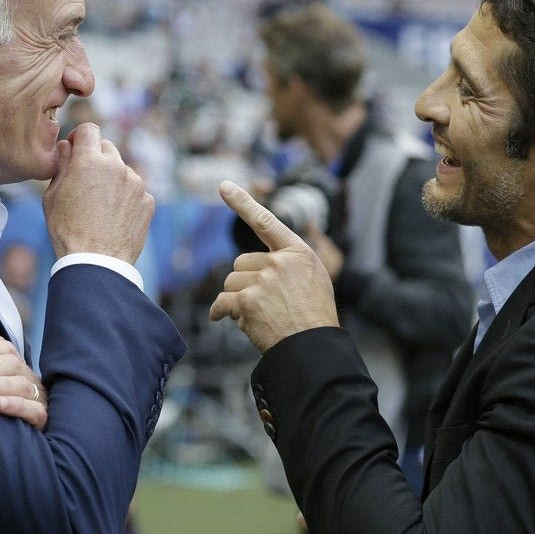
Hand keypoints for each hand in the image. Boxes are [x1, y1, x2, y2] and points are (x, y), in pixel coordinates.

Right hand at [43, 123, 153, 263]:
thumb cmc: (67, 229)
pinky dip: (126, 198)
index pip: (89, 129)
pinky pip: (135, 191)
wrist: (96, 261)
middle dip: (96, 158)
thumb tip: (67, 146)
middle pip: (107, 148)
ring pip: (122, 170)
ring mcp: (136, 183)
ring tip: (99, 206)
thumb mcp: (53, 194)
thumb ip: (62, 164)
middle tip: (85, 181)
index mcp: (90, 161)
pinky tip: (114, 217)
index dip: (80, 137)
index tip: (75, 149)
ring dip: (112, 179)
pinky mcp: (148, 200)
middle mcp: (117, 166)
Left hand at [209, 181, 337, 352]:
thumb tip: (259, 263)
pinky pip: (222, 302)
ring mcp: (263, 280)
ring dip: (237, 299)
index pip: (265, 221)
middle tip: (264, 303)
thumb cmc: (314, 316)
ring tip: (259, 315)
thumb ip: (289, 264)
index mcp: (297, 251)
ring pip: (231, 282)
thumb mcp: (313, 278)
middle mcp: (279, 261)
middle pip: (241, 263)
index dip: (243, 202)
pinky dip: (220, 312)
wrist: (313, 346)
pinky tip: (224, 318)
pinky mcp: (248, 300)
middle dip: (245, 282)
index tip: (223, 186)